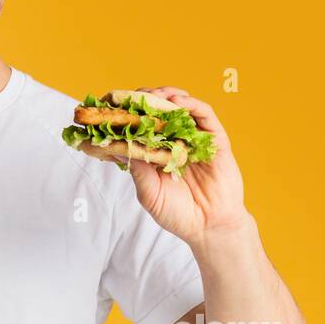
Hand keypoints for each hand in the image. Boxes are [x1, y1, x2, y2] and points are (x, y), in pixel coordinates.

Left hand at [120, 86, 249, 246]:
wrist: (209, 228)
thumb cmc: (177, 213)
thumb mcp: (148, 192)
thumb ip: (137, 168)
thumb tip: (118, 145)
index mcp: (156, 151)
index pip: (139, 125)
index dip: (126, 114)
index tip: (109, 107)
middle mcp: (175, 140)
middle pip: (158, 110)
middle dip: (143, 100)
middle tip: (130, 97)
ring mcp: (195, 138)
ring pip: (181, 106)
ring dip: (166, 95)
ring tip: (153, 95)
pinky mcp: (215, 140)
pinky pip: (205, 115)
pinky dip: (191, 104)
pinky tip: (178, 101)